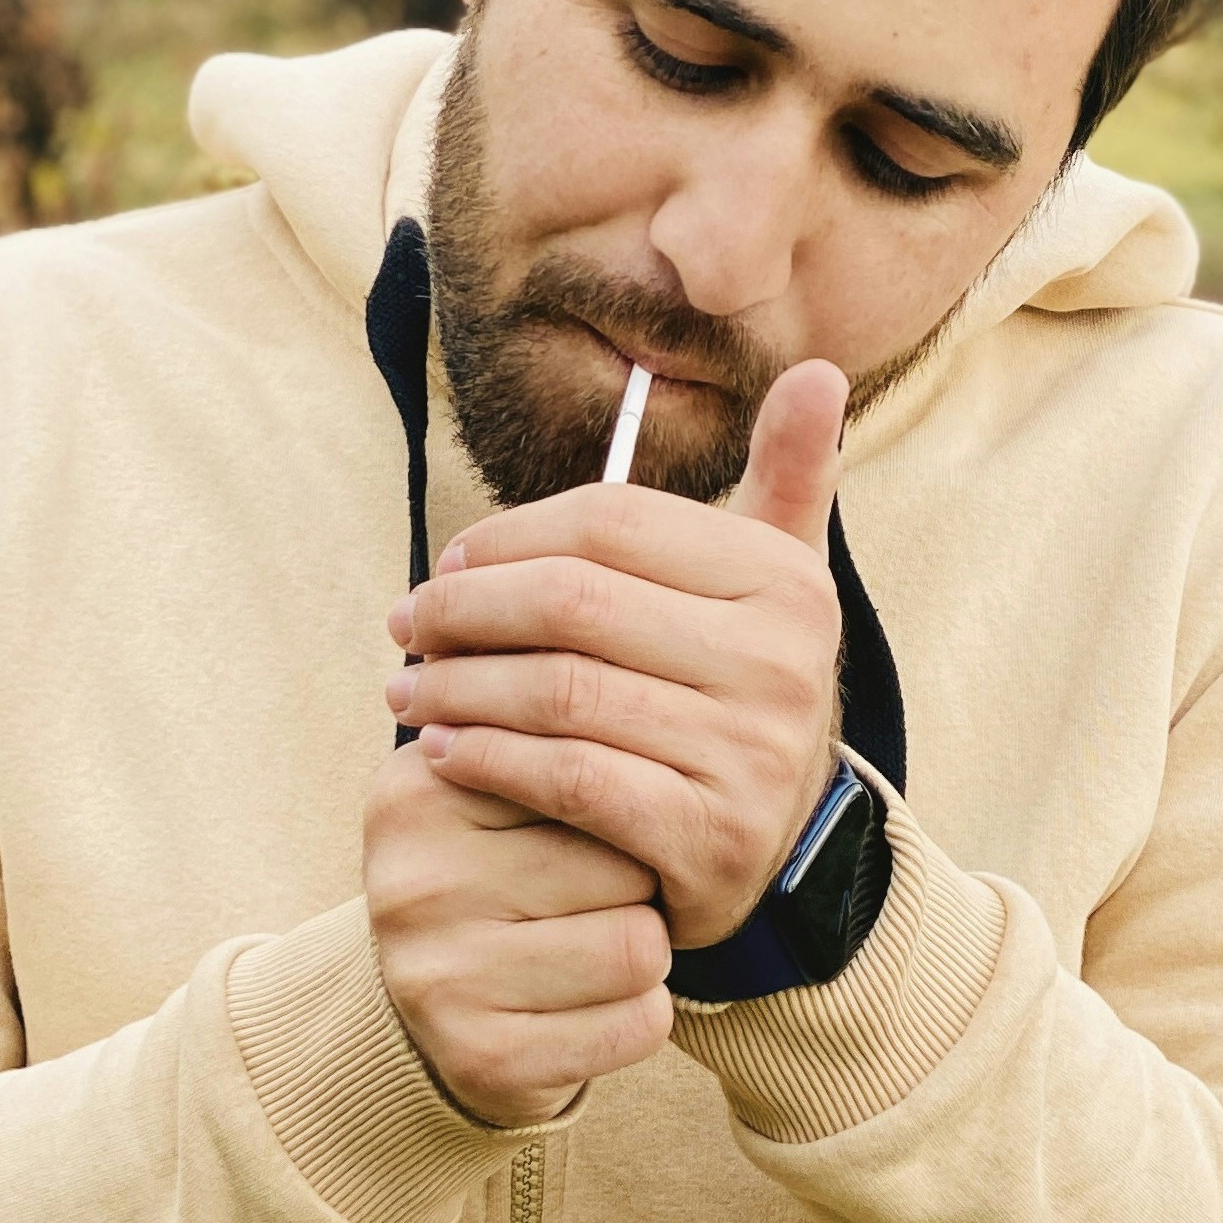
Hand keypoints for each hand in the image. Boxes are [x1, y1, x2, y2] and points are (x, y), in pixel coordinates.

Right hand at [362, 743, 675, 1125]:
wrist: (437, 1006)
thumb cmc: (497, 876)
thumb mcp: (495, 788)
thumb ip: (546, 731)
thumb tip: (622, 672)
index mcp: (414, 790)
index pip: (585, 771)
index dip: (615, 802)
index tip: (587, 822)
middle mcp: (413, 883)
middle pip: (622, 864)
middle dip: (635, 883)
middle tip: (592, 898)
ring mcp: (439, 978)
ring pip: (639, 947)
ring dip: (643, 951)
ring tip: (594, 945)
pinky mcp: (482, 1057)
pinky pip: (638, 1025)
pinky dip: (640, 1015)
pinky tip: (595, 1006)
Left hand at [383, 358, 848, 949]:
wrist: (781, 853)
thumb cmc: (739, 689)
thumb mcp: (774, 584)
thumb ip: (787, 476)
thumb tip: (817, 369)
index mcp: (784, 581)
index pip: (612, 523)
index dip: (511, 534)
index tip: (446, 560)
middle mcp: (779, 664)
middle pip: (575, 602)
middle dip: (466, 609)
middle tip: (405, 624)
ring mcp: (748, 754)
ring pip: (559, 691)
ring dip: (456, 685)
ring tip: (404, 687)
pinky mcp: (707, 836)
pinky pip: (567, 777)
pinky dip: (487, 759)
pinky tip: (441, 749)